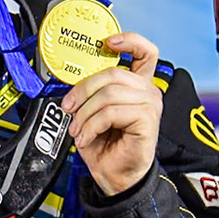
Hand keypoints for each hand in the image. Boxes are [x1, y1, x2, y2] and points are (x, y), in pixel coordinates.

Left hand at [63, 31, 162, 196]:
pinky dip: (91, 126)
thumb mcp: (92, 113)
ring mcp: (149, 104)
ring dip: (85, 114)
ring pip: (108, 94)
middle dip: (83, 91)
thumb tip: (73, 83)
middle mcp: (146, 91)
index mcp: (135, 85)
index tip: (108, 41)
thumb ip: (91, 92)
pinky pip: (111, 113)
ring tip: (78, 129)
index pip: (144, 52)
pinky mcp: (147, 120)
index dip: (128, 40)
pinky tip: (86, 137)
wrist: (115, 177)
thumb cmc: (106, 146)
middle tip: (69, 108)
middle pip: (112, 73)